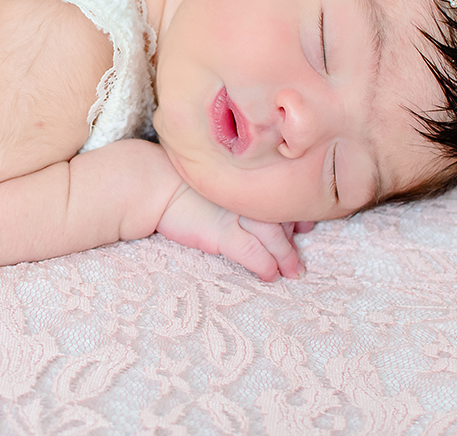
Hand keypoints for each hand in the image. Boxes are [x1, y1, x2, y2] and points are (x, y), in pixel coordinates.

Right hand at [156, 184, 312, 280]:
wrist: (152, 183)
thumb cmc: (177, 180)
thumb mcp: (212, 180)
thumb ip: (233, 187)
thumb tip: (248, 200)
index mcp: (247, 180)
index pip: (280, 198)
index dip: (295, 215)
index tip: (303, 228)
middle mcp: (247, 196)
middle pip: (283, 219)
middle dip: (294, 241)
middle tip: (299, 261)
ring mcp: (236, 214)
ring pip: (274, 238)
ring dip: (286, 257)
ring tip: (292, 273)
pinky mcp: (222, 233)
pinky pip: (252, 253)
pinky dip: (265, 265)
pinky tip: (269, 276)